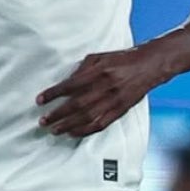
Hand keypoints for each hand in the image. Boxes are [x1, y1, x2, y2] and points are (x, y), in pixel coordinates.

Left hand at [37, 49, 160, 137]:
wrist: (149, 66)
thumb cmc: (121, 59)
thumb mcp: (99, 57)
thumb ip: (82, 68)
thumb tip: (66, 82)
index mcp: (98, 71)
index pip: (70, 85)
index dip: (54, 94)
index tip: (40, 100)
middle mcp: (105, 87)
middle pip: (77, 105)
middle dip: (57, 114)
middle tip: (43, 121)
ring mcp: (113, 101)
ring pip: (87, 117)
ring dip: (68, 125)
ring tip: (54, 130)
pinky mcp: (120, 111)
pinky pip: (101, 124)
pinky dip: (85, 131)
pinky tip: (73, 134)